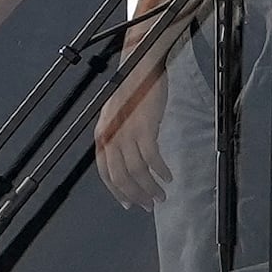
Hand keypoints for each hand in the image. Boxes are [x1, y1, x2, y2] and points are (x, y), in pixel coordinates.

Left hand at [93, 33, 175, 207]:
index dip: (117, 192)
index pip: (105, 173)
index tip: (129, 204)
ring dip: (150, 187)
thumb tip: (127, 162)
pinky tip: (168, 176)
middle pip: (121, 177)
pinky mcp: (145, 127)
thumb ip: (119, 138)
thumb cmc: (132, 89)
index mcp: (102, 135)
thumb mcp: (118, 116)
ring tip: (161, 195)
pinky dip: (161, 171)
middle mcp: (111, 136)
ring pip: (137, 171)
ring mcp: (127, 132)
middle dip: (136, 195)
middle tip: (149, 206)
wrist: (141, 66)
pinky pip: (152, 157)